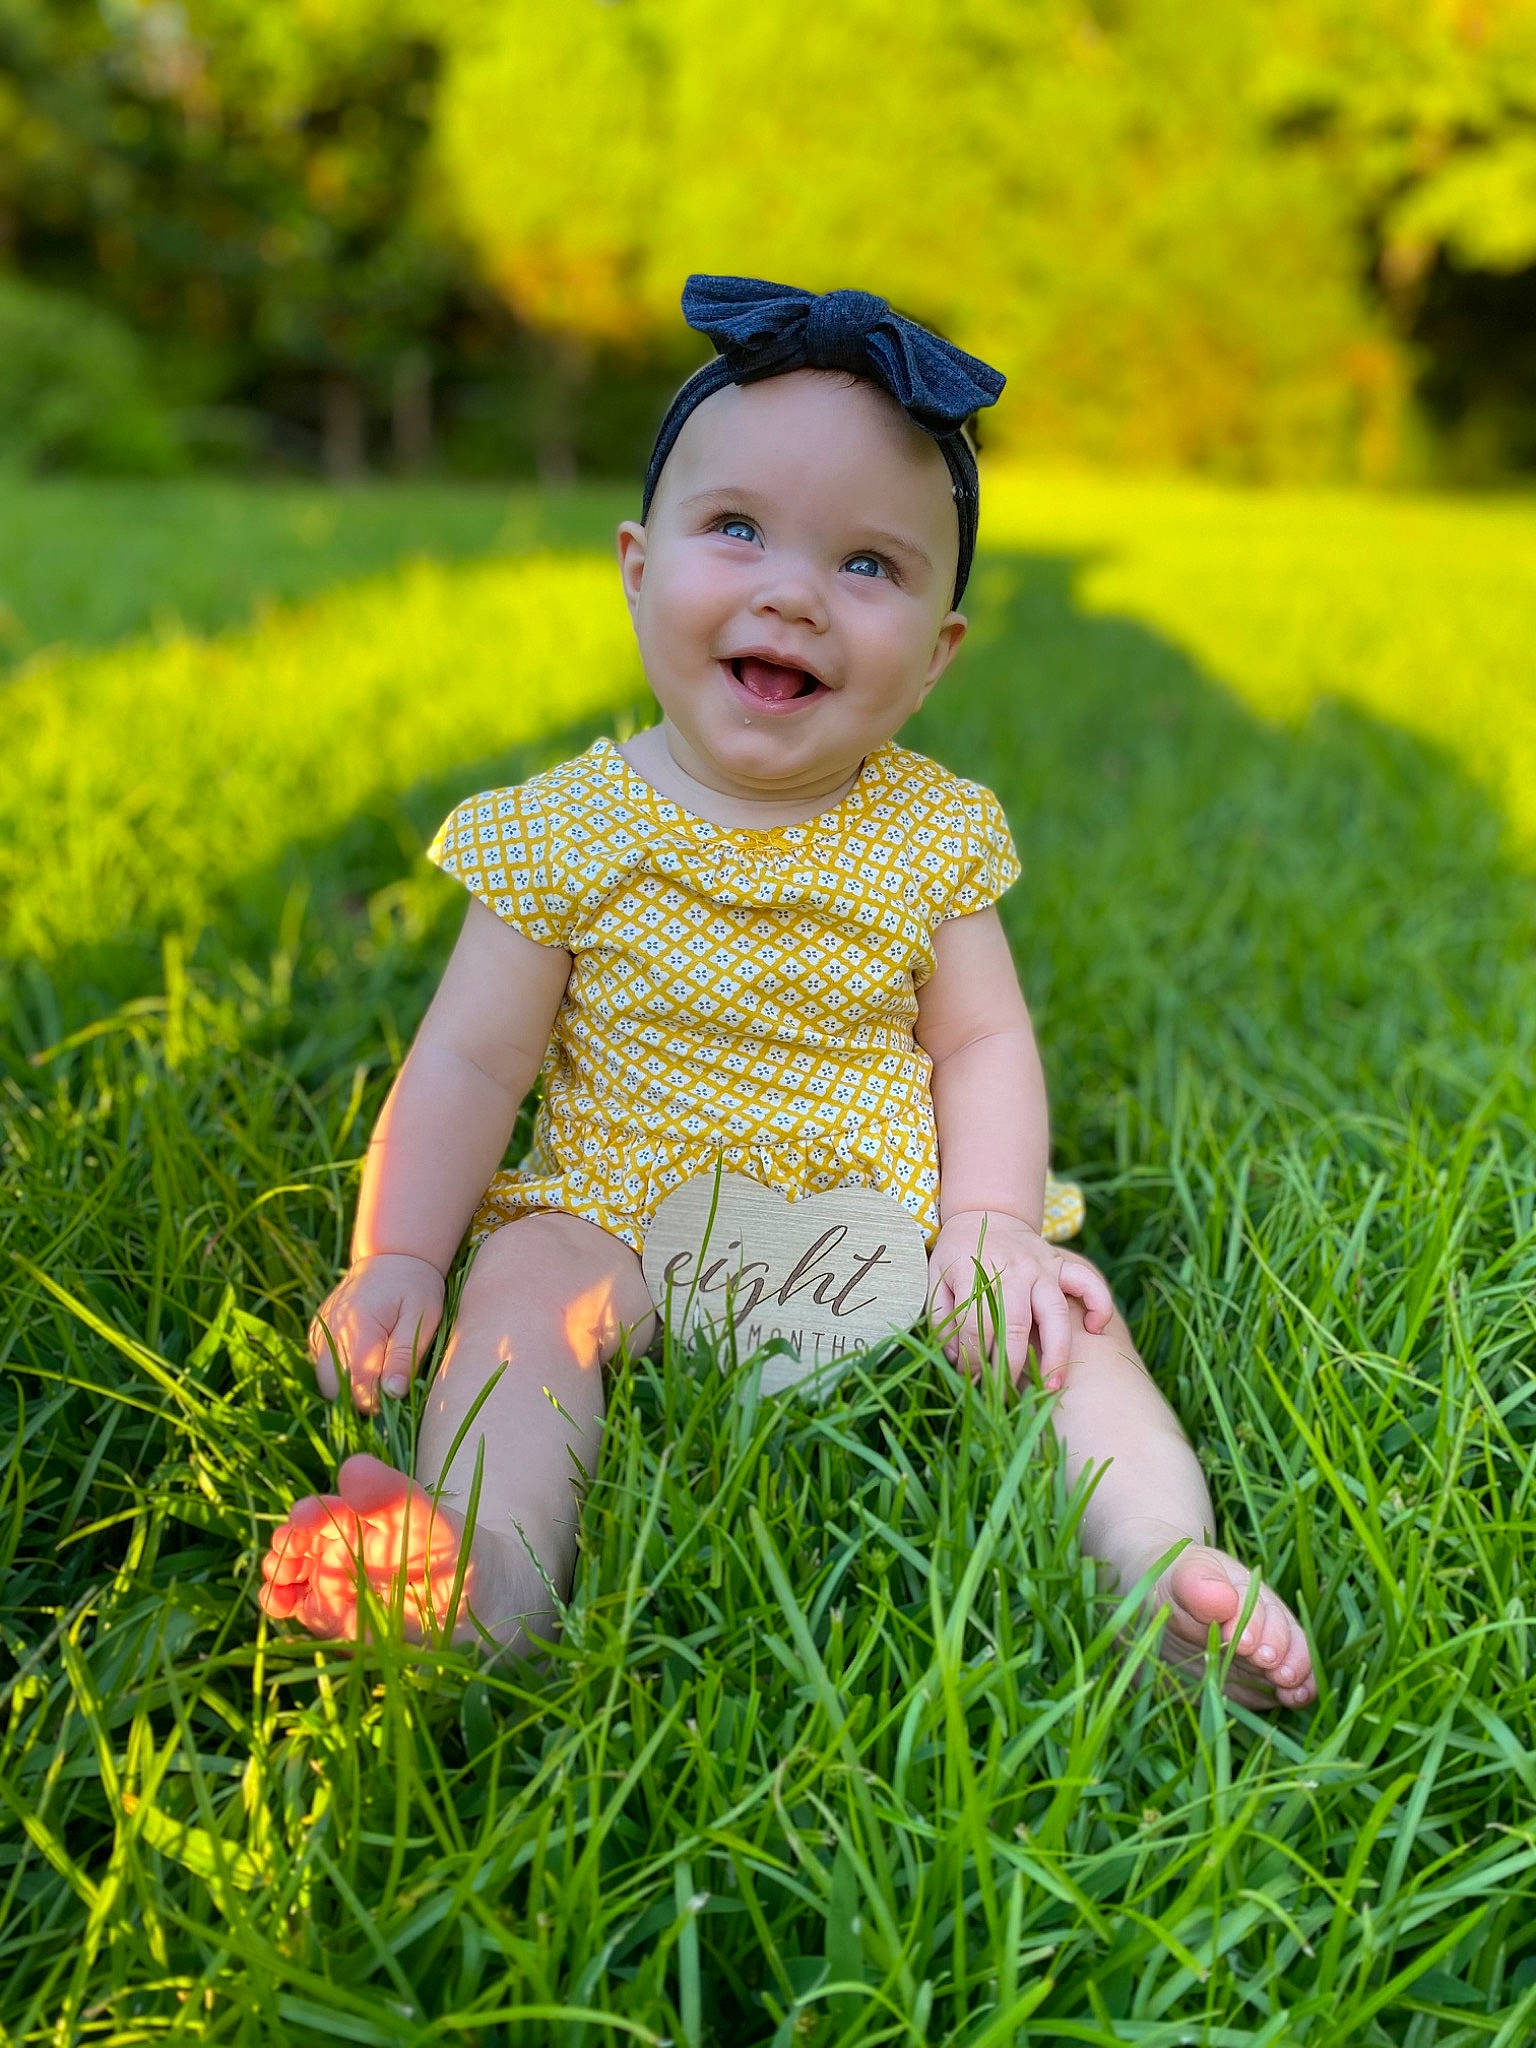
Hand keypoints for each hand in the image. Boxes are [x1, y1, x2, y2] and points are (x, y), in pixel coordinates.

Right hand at [308, 1253, 445, 1411]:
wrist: (392, 1256)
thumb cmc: (415, 1287)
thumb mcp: (422, 1318)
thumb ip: (404, 1356)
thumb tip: (393, 1394)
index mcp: (358, 1328)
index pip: (356, 1386)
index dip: (376, 1401)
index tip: (396, 1396)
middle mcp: (330, 1331)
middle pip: (333, 1388)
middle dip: (358, 1397)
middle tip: (387, 1386)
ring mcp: (319, 1331)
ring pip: (325, 1380)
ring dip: (348, 1385)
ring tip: (378, 1369)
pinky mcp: (317, 1332)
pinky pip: (322, 1365)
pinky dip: (340, 1370)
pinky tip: (364, 1357)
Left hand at [927, 1210, 1114, 1388]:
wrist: (985, 1213)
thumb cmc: (957, 1255)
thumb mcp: (936, 1280)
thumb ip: (943, 1319)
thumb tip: (960, 1360)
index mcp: (975, 1272)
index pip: (974, 1325)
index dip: (973, 1360)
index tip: (973, 1381)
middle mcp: (1012, 1270)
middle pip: (1015, 1325)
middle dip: (1011, 1367)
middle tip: (1007, 1396)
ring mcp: (1042, 1266)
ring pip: (1055, 1312)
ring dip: (1056, 1353)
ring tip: (1053, 1386)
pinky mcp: (1062, 1264)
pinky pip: (1088, 1282)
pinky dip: (1099, 1304)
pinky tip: (1096, 1330)